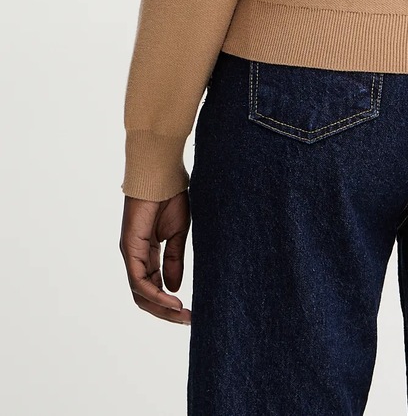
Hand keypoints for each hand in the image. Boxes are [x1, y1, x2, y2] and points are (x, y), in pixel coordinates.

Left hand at [119, 191, 191, 323]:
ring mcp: (131, 253)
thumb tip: (174, 288)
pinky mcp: (130, 248)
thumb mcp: (178, 234)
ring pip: (140, 293)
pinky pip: (139, 280)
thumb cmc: (171, 196)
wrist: (162, 173)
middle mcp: (135, 256)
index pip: (152, 287)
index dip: (168, 302)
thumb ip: (174, 261)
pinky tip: (172, 299)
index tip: (190, 312)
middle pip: (144, 296)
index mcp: (146, 252)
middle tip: (188, 320)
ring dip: (161, 307)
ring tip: (182, 314)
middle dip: (165, 311)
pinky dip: (155, 294)